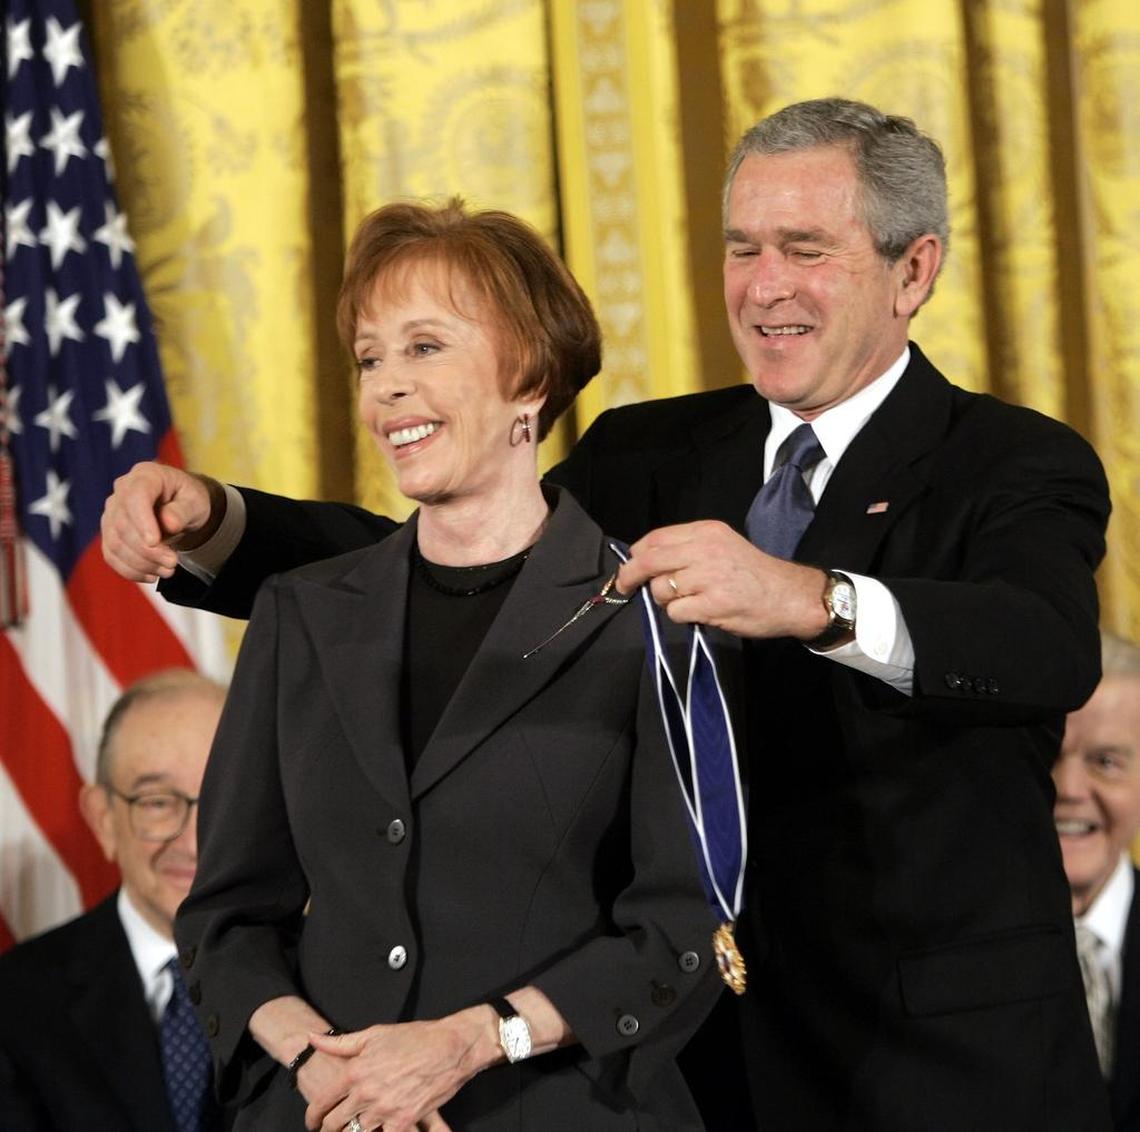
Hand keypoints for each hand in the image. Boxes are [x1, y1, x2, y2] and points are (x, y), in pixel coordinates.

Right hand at [100, 461, 222, 581]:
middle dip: (147, 550)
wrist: (180, 508)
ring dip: (140, 563)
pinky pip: (112, 555)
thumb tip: (169, 523)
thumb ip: (183, 510)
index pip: (136, 496)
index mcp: (145, 476)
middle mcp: (122, 491)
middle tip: (172, 564)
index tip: (155, 543)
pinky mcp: (109, 533)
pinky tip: (151, 576)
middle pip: (123, 524)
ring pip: (115, 543)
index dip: (142, 521)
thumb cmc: (188, 500)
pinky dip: (130, 570)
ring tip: (167, 571)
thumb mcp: (195, 501)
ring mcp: (111, 512)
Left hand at [303, 1012, 493, 1131]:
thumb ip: (340, 1043)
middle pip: (335, 1123)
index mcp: (355, 1071)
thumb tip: (312, 1038)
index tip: (312, 1121)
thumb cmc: (413, 1037)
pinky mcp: (403, 1122)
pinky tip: (379, 1128)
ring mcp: (384, 1110)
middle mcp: (365, 1093)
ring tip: (359, 1125)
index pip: (322, 1102)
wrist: (450, 1047)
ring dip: (356, 1130)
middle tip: (331, 1128)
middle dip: (329, 1128)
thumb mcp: (374, 1034)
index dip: (312, 1116)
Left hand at [615, 520, 829, 640]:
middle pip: (649, 560)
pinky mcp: (713, 604)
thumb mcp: (723, 545)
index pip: (656, 538)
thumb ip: (688, 549)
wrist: (790, 595)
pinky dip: (682, 616)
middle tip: (624, 586)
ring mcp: (708, 577)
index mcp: (706, 531)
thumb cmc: (754, 573)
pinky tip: (701, 612)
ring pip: (660, 590)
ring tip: (690, 601)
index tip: (629, 566)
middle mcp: (705, 550)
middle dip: (630, 575)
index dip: (636, 554)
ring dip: (666, 600)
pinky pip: (676, 612)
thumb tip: (645, 560)